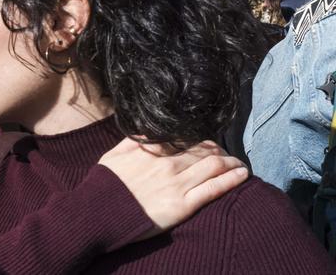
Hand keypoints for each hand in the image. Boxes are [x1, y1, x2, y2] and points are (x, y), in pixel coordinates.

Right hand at [98, 137, 248, 241]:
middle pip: (202, 149)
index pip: (183, 137)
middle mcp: (167, 164)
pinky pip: (214, 188)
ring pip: (213, 165)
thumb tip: (146, 131)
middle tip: (225, 152)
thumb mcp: (112, 156)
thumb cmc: (104, 186)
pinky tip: (242, 174)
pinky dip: (231, 179)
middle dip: (218, 148)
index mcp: (151, 151)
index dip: (197, 138)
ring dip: (230, 161)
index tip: (205, 141)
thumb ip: (131, 141)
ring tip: (239, 162)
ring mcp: (177, 184)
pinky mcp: (184, 204)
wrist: (100, 213)